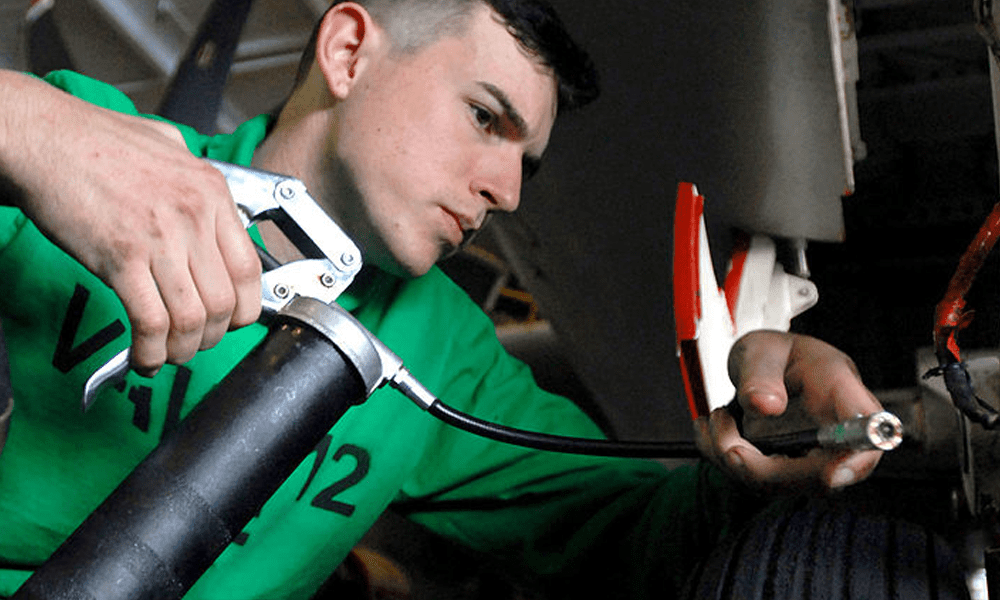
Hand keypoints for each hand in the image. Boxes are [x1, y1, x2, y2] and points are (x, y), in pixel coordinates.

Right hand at [0, 71, 260, 373]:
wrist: (43, 136)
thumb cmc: (97, 141)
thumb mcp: (170, 147)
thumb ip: (198, 183)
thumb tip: (218, 214)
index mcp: (211, 191)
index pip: (249, 268)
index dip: (244, 308)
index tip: (231, 321)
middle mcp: (194, 215)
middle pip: (224, 301)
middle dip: (213, 336)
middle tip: (196, 342)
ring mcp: (160, 237)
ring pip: (192, 318)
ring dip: (182, 349)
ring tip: (169, 354)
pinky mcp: (120, 257)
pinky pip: (151, 321)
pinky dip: (151, 350)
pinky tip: (144, 356)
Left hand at [694, 330, 883, 492]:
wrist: (763, 367)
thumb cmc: (774, 355)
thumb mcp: (762, 352)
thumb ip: (760, 375)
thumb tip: (765, 405)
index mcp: (844, 396)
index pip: (868, 437)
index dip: (855, 462)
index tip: (831, 474)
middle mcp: (837, 436)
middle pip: (819, 477)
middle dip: (761, 468)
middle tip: (723, 436)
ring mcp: (814, 459)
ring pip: (778, 484)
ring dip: (733, 458)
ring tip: (716, 418)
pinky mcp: (788, 471)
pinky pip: (756, 481)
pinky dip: (724, 460)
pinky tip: (711, 432)